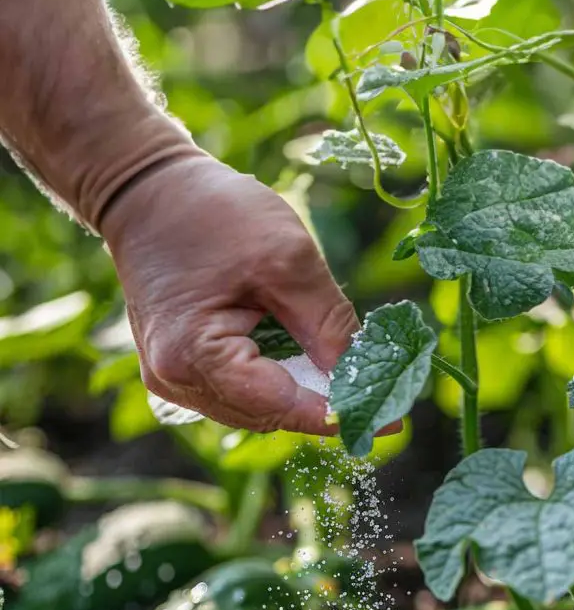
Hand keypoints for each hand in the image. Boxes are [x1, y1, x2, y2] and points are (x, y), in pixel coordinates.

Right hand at [100, 154, 359, 434]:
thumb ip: (328, 326)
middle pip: (268, 414)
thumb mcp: (287, 260)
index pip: (279, 405)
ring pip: (255, 408)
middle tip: (379, 392)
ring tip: (346, 370)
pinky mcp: (178, 368)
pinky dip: (277, 380)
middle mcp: (175, 380)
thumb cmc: (212, 213)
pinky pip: (239, 391)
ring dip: (301, 393)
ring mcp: (172, 378)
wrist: (147, 189)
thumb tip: (364, 377)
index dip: (337, 412)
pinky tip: (304, 357)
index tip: (390, 420)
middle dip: (323, 404)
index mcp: (193, 355)